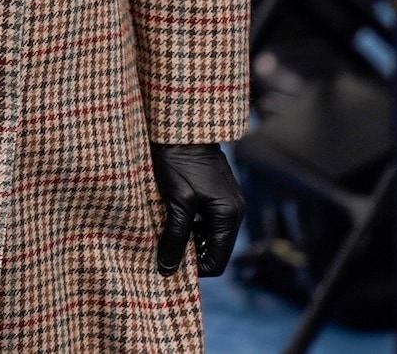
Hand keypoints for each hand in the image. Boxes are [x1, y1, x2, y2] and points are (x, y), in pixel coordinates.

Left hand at [151, 143, 245, 278]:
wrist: (180, 127)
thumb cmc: (178, 160)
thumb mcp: (176, 201)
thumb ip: (175, 237)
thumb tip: (167, 269)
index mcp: (229, 216)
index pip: (216, 262)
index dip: (191, 268)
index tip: (166, 263)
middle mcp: (234, 211)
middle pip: (213, 251)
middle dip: (188, 254)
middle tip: (162, 248)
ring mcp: (227, 202)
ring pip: (207, 237)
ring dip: (187, 239)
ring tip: (164, 231)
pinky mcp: (217, 194)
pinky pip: (205, 222)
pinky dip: (188, 226)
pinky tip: (169, 217)